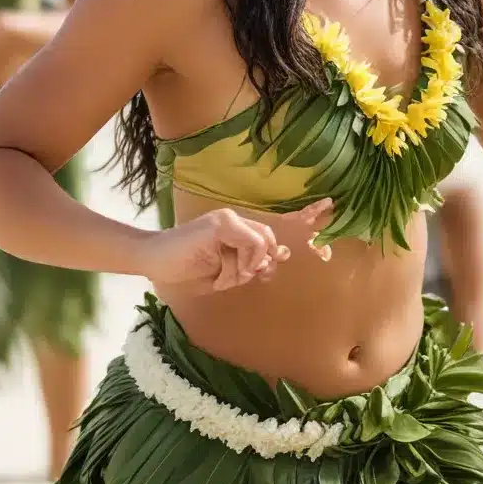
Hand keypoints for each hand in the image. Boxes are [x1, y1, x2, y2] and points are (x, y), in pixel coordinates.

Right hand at [140, 198, 333, 294]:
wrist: (154, 262)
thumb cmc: (187, 270)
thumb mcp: (225, 273)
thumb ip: (250, 267)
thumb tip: (277, 259)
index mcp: (238, 231)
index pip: (275, 223)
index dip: (304, 215)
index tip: (328, 206)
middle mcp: (236, 220)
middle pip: (271, 238)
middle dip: (267, 261)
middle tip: (249, 273)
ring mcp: (228, 219)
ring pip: (262, 245)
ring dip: (244, 270)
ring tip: (220, 276)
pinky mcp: (221, 224)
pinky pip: (250, 244)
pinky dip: (239, 263)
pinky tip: (219, 271)